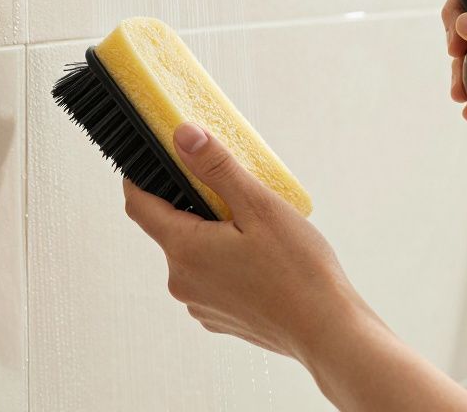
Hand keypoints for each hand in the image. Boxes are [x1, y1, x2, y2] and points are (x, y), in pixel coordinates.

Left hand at [123, 123, 375, 360]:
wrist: (327, 331)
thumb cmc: (298, 270)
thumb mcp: (258, 205)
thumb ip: (216, 167)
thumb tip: (183, 135)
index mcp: (185, 250)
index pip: (139, 206)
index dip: (138, 179)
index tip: (149, 161)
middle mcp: (182, 281)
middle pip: (171, 229)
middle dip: (194, 206)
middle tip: (232, 192)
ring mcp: (199, 304)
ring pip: (194, 255)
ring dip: (213, 236)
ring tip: (255, 230)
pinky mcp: (219, 319)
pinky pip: (211, 279)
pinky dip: (226, 263)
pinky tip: (261, 260)